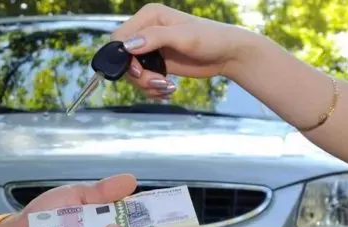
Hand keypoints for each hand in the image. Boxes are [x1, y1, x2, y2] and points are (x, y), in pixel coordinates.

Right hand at [110, 3, 252, 98]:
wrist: (228, 54)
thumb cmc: (211, 39)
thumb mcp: (183, 37)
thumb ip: (154, 37)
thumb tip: (128, 46)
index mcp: (149, 16)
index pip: (119, 38)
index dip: (124, 57)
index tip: (140, 70)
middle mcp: (146, 31)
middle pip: (123, 59)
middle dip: (138, 75)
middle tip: (157, 82)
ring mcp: (151, 49)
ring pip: (132, 73)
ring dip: (146, 85)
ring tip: (166, 87)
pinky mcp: (158, 64)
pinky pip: (143, 80)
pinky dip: (152, 89)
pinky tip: (168, 89)